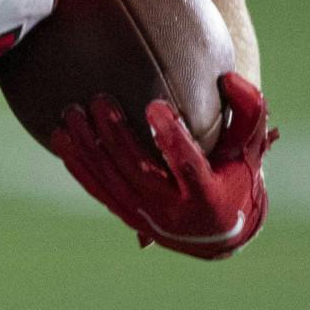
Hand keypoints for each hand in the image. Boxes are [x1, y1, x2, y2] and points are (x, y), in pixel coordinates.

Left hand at [49, 74, 276, 259]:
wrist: (215, 233)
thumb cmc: (234, 179)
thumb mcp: (249, 150)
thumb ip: (248, 113)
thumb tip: (228, 76)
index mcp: (208, 197)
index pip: (189, 167)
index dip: (172, 137)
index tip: (155, 105)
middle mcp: (173, 212)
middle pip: (139, 171)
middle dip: (116, 135)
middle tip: (99, 99)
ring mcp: (145, 216)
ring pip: (111, 180)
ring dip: (88, 146)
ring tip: (72, 111)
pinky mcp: (125, 215)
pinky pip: (97, 189)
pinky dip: (78, 164)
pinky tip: (61, 137)